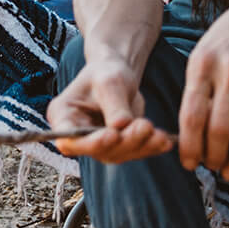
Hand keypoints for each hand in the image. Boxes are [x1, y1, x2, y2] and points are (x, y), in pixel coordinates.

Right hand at [48, 55, 174, 163]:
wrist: (116, 74)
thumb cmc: (105, 73)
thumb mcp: (108, 82)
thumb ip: (114, 105)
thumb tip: (121, 127)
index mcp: (63, 116)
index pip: (68, 139)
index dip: (89, 142)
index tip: (112, 134)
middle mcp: (77, 134)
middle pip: (98, 150)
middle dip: (124, 142)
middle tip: (145, 126)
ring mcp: (98, 143)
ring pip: (118, 154)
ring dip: (141, 146)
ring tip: (159, 134)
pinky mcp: (117, 146)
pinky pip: (134, 152)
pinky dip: (150, 148)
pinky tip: (165, 141)